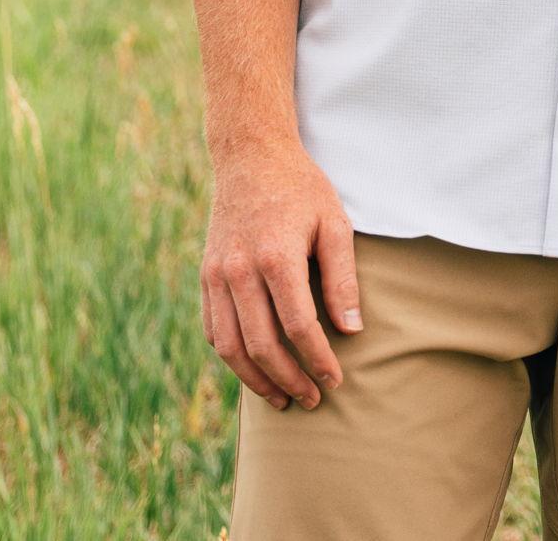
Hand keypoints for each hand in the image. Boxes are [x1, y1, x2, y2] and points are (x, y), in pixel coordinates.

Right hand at [201, 139, 361, 410]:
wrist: (251, 158)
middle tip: (313, 399)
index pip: (298, 326)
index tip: (335, 380)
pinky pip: (213, 330)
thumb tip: (352, 330)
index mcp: (276, 256)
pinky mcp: (205, 277)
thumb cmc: (302, 189)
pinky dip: (232, 357)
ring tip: (283, 399)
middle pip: (261, 345)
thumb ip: (342, 277)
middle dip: (288, 380)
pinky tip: (255, 370)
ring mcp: (216, 276)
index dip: (317, 359)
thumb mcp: (334, 222)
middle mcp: (239, 271)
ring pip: (230, 347)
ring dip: (256, 380)